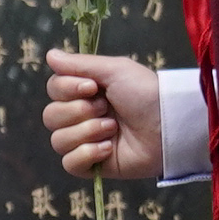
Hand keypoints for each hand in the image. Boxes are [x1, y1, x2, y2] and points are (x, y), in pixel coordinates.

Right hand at [42, 50, 165, 182]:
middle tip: (107, 109)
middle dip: (79, 112)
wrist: (169, 126)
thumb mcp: (115, 70)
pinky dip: (86, 154)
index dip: (67, 89)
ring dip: (86, 132)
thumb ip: (79, 64)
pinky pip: (69, 163)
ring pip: (58, 141)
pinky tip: (108, 149)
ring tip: (113, 129)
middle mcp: (82, 116)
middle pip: (50, 116)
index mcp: (85, 92)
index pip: (53, 89)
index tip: (92, 88)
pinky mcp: (94, 165)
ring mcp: (87, 141)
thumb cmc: (146, 94)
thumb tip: (49, 54)